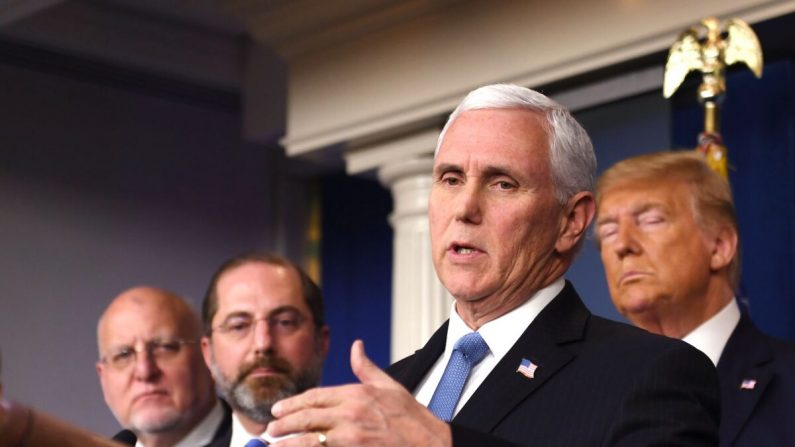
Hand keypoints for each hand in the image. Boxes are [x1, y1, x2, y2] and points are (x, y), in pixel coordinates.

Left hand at [267, 340, 451, 446]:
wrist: (430, 443)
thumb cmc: (412, 419)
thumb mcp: (389, 386)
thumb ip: (366, 367)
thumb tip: (356, 347)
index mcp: (356, 394)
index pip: (315, 397)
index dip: (294, 403)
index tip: (279, 409)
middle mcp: (350, 413)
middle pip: (307, 417)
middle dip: (284, 422)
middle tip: (270, 427)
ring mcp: (350, 435)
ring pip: (309, 438)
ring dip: (288, 441)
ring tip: (274, 444)